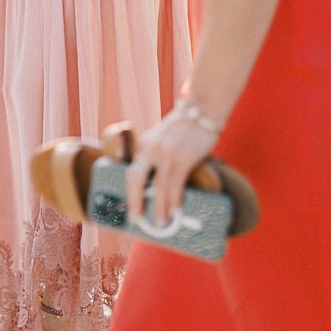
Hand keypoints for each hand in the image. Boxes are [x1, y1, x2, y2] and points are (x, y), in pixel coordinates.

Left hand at [126, 109, 214, 226]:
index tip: (130, 209)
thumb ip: (158, 157)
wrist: (202, 108)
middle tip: (136, 219)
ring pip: (157, 187)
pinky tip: (176, 210)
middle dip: (134, 202)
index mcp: (143, 145)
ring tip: (160, 222)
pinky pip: (175, 184)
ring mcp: (165, 153)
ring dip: (159, 208)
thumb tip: (162, 189)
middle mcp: (150, 148)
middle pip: (135, 179)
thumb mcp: (162, 139)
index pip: (129, 172)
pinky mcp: (182, 158)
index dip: (128, 193)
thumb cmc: (185, 127)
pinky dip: (174, 200)